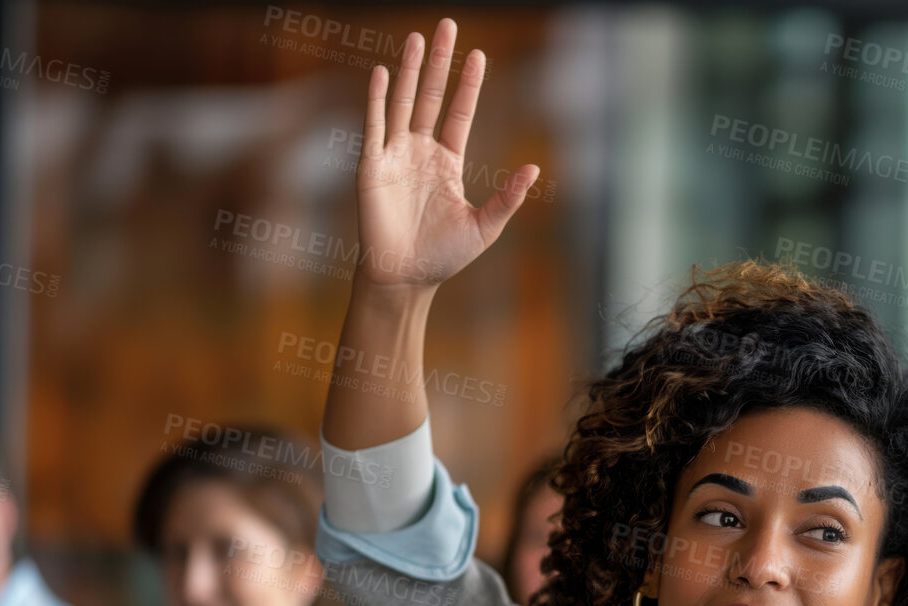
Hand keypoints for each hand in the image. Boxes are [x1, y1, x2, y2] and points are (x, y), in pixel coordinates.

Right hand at [354, 18, 538, 290]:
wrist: (405, 278)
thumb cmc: (443, 256)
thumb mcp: (484, 226)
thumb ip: (508, 197)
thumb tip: (534, 168)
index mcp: (447, 162)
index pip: (459, 113)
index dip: (469, 84)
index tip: (479, 55)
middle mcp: (421, 152)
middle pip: (433, 97)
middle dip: (441, 62)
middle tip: (449, 25)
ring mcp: (395, 155)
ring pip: (404, 102)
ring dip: (411, 70)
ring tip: (419, 38)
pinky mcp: (372, 166)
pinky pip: (375, 126)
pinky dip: (378, 99)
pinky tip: (384, 73)